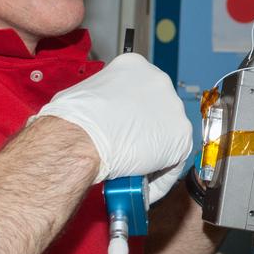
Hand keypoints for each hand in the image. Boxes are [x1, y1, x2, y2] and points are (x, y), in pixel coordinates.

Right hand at [34, 53, 192, 201]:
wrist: (80, 137)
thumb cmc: (72, 119)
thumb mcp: (83, 95)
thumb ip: (100, 102)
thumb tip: (97, 118)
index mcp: (134, 66)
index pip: (140, 93)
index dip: (131, 116)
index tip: (123, 131)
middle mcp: (158, 81)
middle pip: (157, 113)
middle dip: (144, 134)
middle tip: (128, 152)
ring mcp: (173, 108)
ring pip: (167, 138)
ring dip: (153, 157)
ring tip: (133, 173)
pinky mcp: (181, 137)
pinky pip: (173, 163)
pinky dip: (158, 178)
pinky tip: (141, 187)